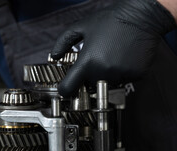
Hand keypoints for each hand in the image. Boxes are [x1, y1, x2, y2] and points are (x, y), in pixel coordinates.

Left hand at [51, 0, 176, 96]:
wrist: (142, 15)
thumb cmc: (110, 20)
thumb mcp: (81, 27)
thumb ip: (63, 42)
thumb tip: (54, 56)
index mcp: (87, 63)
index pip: (68, 88)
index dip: (65, 89)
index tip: (66, 87)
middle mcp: (103, 73)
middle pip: (89, 85)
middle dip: (89, 76)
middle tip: (96, 59)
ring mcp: (120, 75)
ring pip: (107, 83)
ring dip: (106, 74)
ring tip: (112, 55)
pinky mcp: (136, 75)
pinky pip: (124, 80)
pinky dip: (122, 72)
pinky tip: (124, 57)